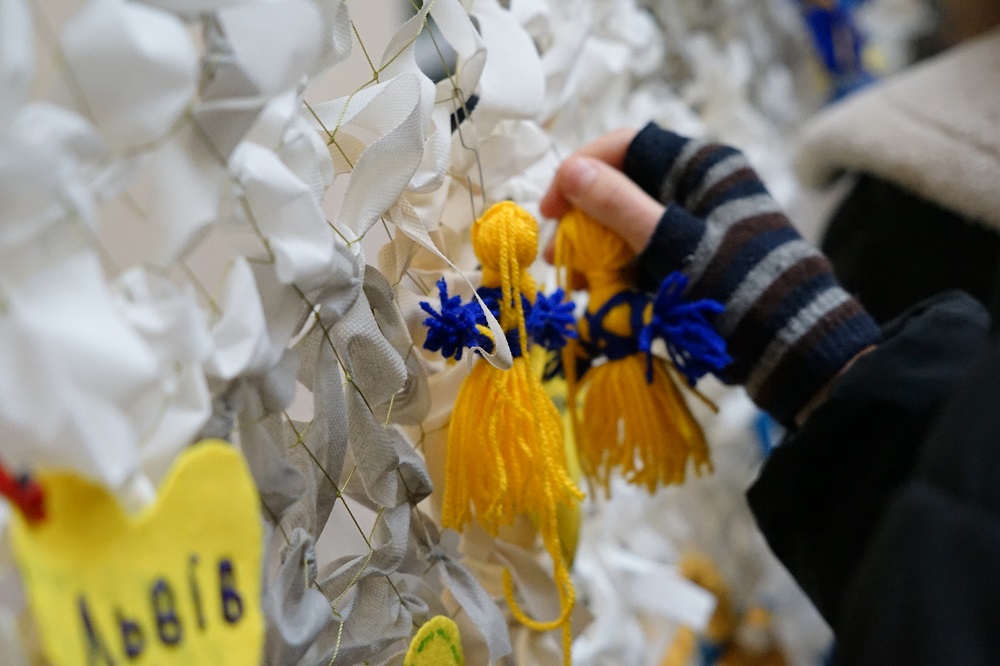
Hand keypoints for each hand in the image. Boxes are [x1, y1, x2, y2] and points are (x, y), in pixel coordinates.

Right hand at [544, 123, 880, 426]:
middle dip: (585, 221)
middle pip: (625, 187)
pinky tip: (602, 295)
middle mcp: (700, 187)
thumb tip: (571, 170)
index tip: (551, 209)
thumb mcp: (672, 243)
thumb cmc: (737, 285)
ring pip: (631, 225)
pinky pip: (648, 254)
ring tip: (577, 283)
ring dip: (598, 251)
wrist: (793, 345)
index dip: (581, 171)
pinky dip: (622, 271)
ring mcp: (699, 225)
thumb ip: (618, 205)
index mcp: (703, 166)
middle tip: (558, 256)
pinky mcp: (699, 259)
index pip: (626, 146)